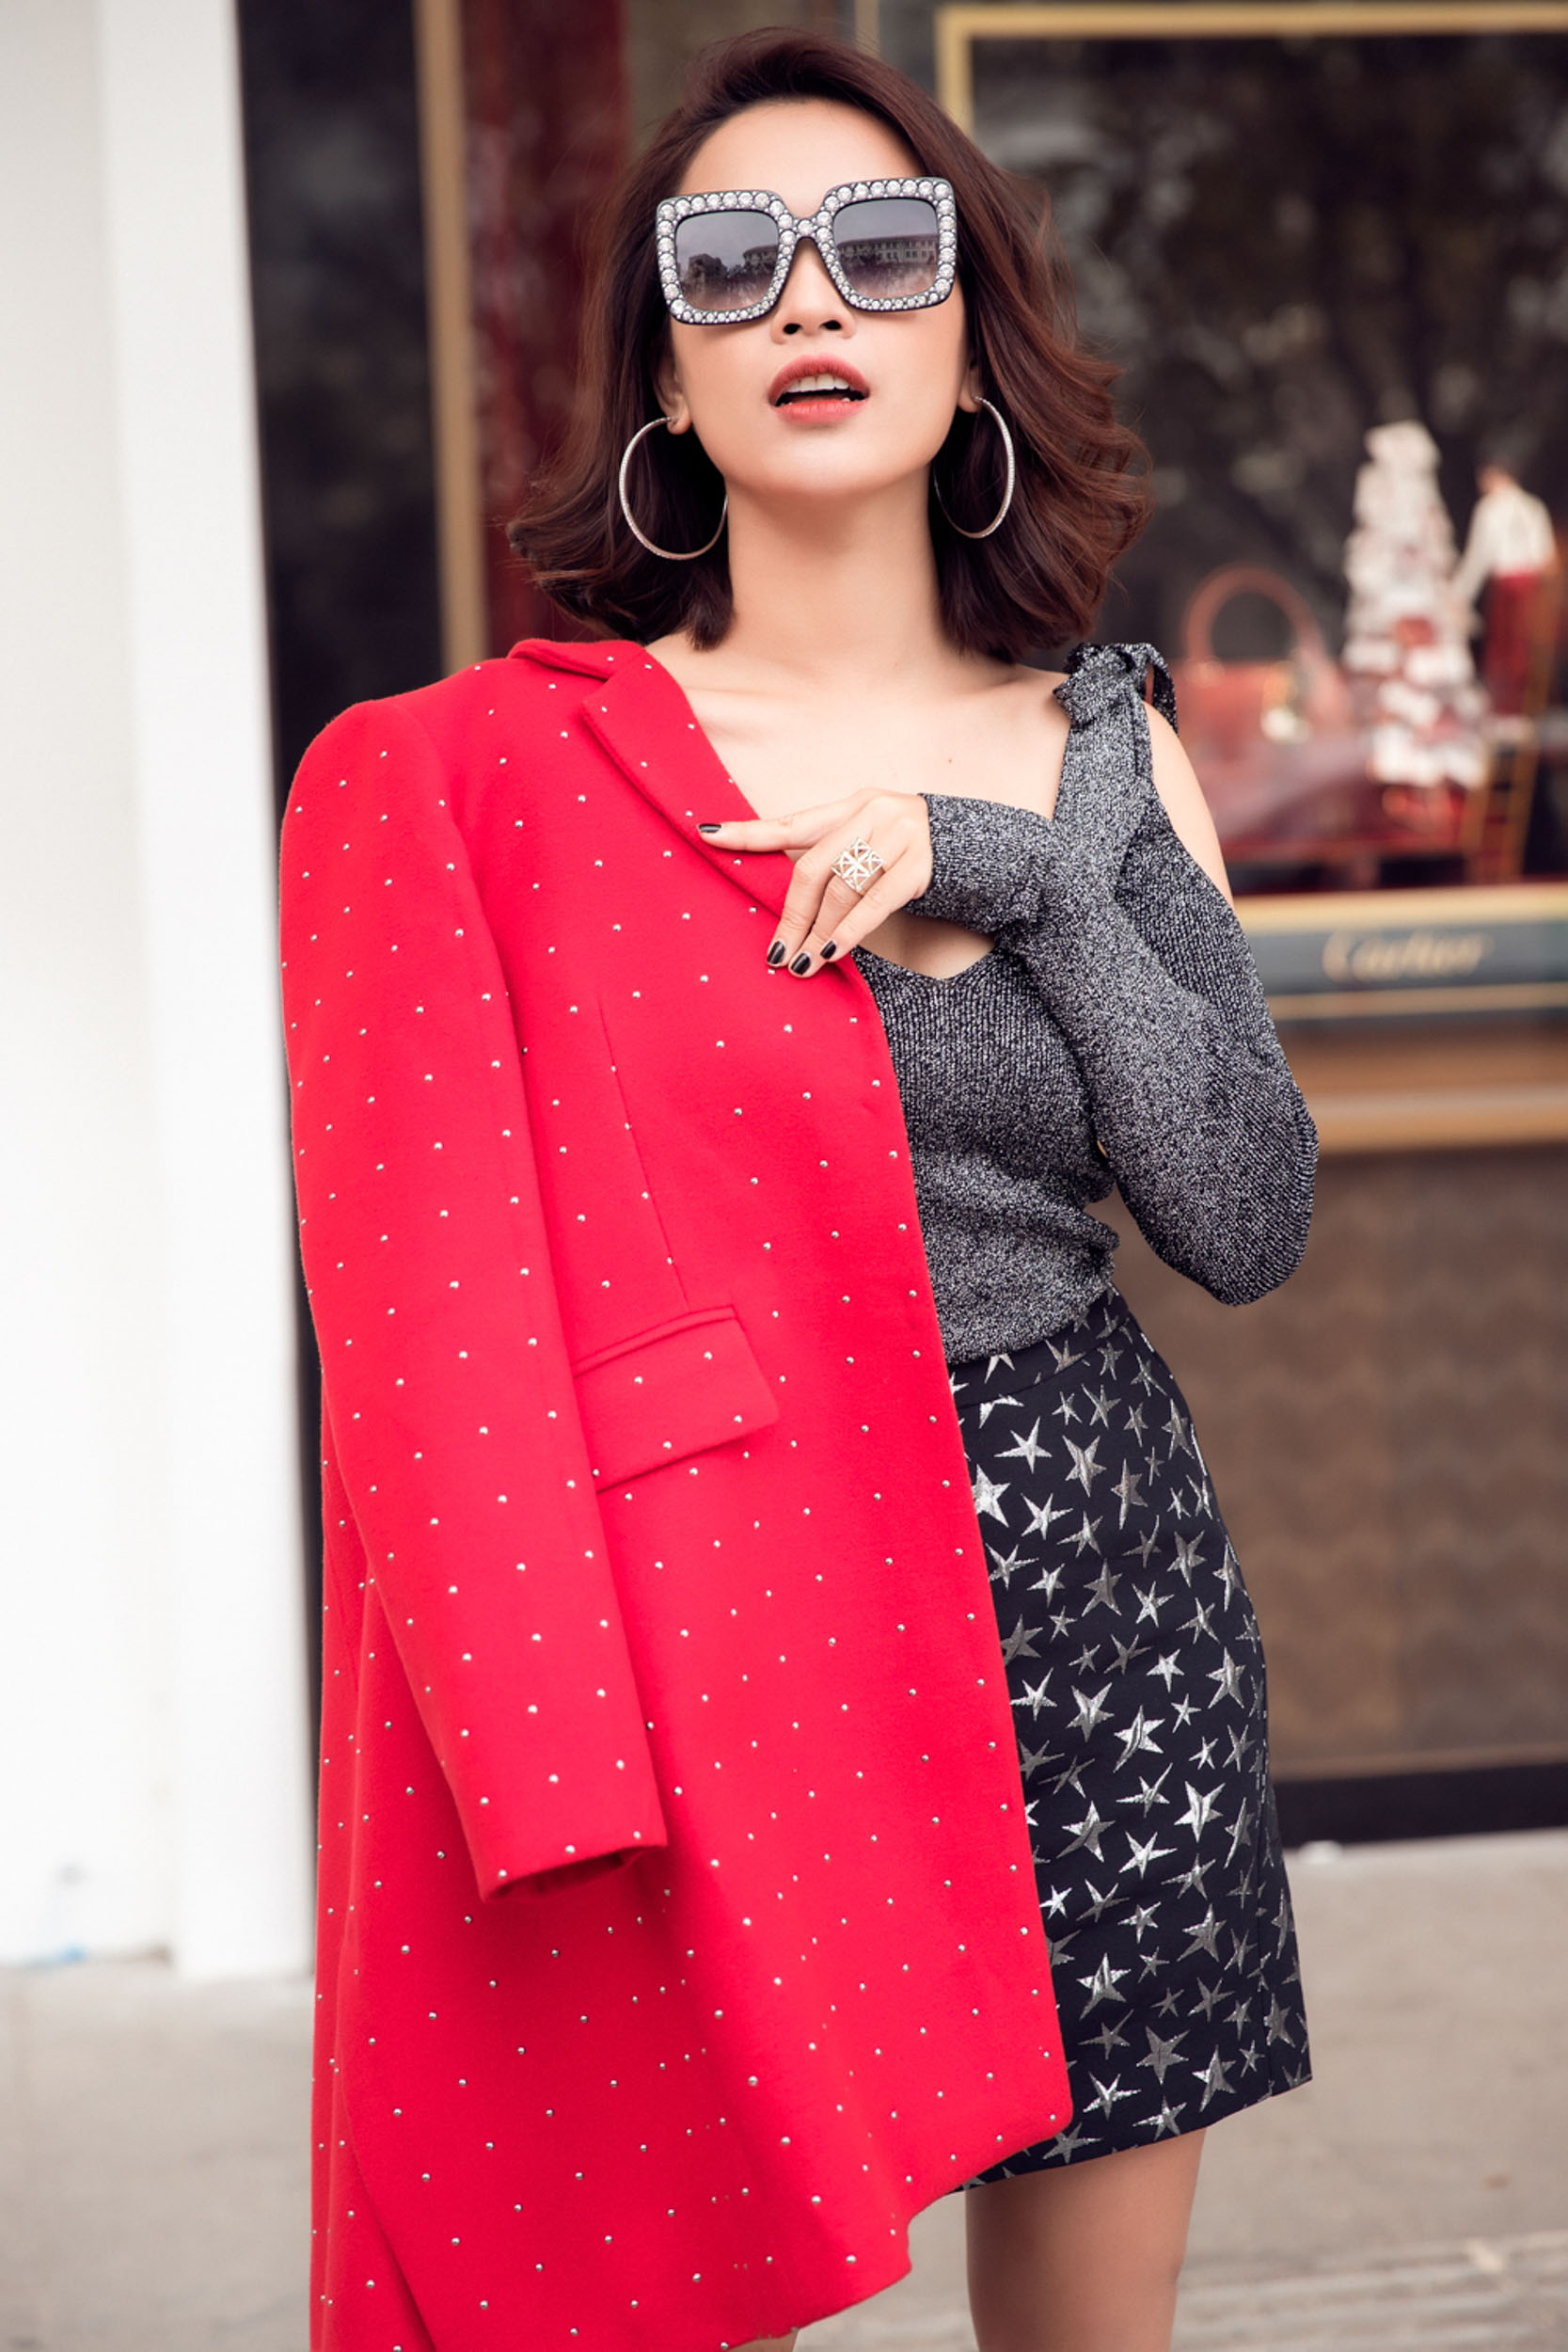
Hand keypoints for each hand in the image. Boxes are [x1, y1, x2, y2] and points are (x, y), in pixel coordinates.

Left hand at [697, 789, 932, 974]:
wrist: (974, 847)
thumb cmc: (905, 852)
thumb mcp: (868, 840)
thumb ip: (831, 855)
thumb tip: (784, 906)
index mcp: (851, 805)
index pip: (790, 822)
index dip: (748, 832)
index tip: (707, 836)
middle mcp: (872, 813)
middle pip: (813, 868)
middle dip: (791, 916)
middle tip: (776, 952)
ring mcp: (899, 837)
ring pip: (842, 889)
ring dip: (817, 932)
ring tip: (802, 963)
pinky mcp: (920, 866)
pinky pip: (875, 904)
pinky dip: (849, 931)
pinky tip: (830, 952)